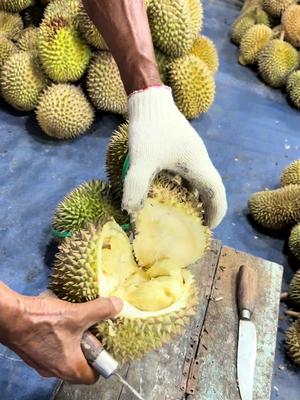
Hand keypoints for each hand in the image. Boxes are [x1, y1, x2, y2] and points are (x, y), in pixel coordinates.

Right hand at [0, 283, 122, 383]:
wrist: (10, 317)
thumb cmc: (43, 321)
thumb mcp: (78, 314)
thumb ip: (100, 310)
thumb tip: (118, 305)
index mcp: (70, 368)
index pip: (93, 376)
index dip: (102, 361)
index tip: (105, 344)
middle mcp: (55, 370)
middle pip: (80, 364)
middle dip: (88, 346)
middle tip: (92, 329)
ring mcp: (42, 362)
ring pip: (65, 354)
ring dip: (73, 338)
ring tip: (77, 320)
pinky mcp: (33, 351)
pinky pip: (52, 347)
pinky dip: (59, 335)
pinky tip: (59, 318)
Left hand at [122, 86, 226, 228]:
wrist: (150, 99)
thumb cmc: (150, 130)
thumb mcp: (142, 161)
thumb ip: (136, 187)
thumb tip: (131, 212)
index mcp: (197, 165)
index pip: (216, 193)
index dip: (216, 212)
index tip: (208, 227)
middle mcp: (199, 159)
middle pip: (210, 187)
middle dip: (206, 207)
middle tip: (196, 222)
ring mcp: (191, 151)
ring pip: (199, 179)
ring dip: (195, 196)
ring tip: (184, 210)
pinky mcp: (181, 146)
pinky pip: (188, 171)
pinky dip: (184, 185)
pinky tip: (169, 188)